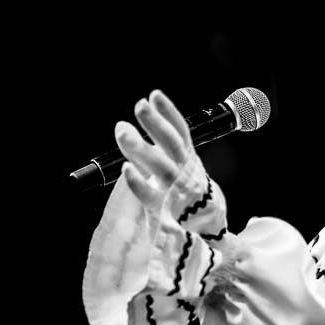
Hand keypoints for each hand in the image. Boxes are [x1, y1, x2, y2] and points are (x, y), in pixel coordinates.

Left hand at [115, 89, 200, 209]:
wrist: (202, 229)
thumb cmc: (182, 190)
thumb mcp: (174, 164)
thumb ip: (150, 145)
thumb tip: (126, 122)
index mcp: (186, 158)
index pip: (180, 131)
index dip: (169, 112)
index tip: (154, 95)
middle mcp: (183, 171)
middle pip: (171, 143)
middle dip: (155, 123)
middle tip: (140, 105)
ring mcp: (174, 190)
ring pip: (161, 167)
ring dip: (141, 148)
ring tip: (122, 130)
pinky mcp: (163, 209)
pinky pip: (150, 195)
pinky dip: (138, 182)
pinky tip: (125, 168)